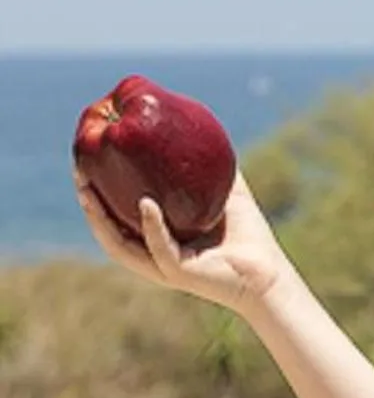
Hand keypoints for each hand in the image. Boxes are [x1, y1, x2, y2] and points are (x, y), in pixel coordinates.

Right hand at [73, 170, 289, 315]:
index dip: (96, 191)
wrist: (271, 274)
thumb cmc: (249, 235)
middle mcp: (153, 253)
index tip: (84, 160)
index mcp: (156, 236)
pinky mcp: (181, 275)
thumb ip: (210, 164)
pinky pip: (159, 249)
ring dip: (102, 219)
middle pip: (108, 231)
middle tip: (78, 173)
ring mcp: (164, 266)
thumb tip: (199, 123)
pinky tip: (146, 204)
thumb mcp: (226, 191)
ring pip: (121, 246)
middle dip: (88, 204)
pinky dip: (151, 227)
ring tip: (90, 190)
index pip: (116, 214)